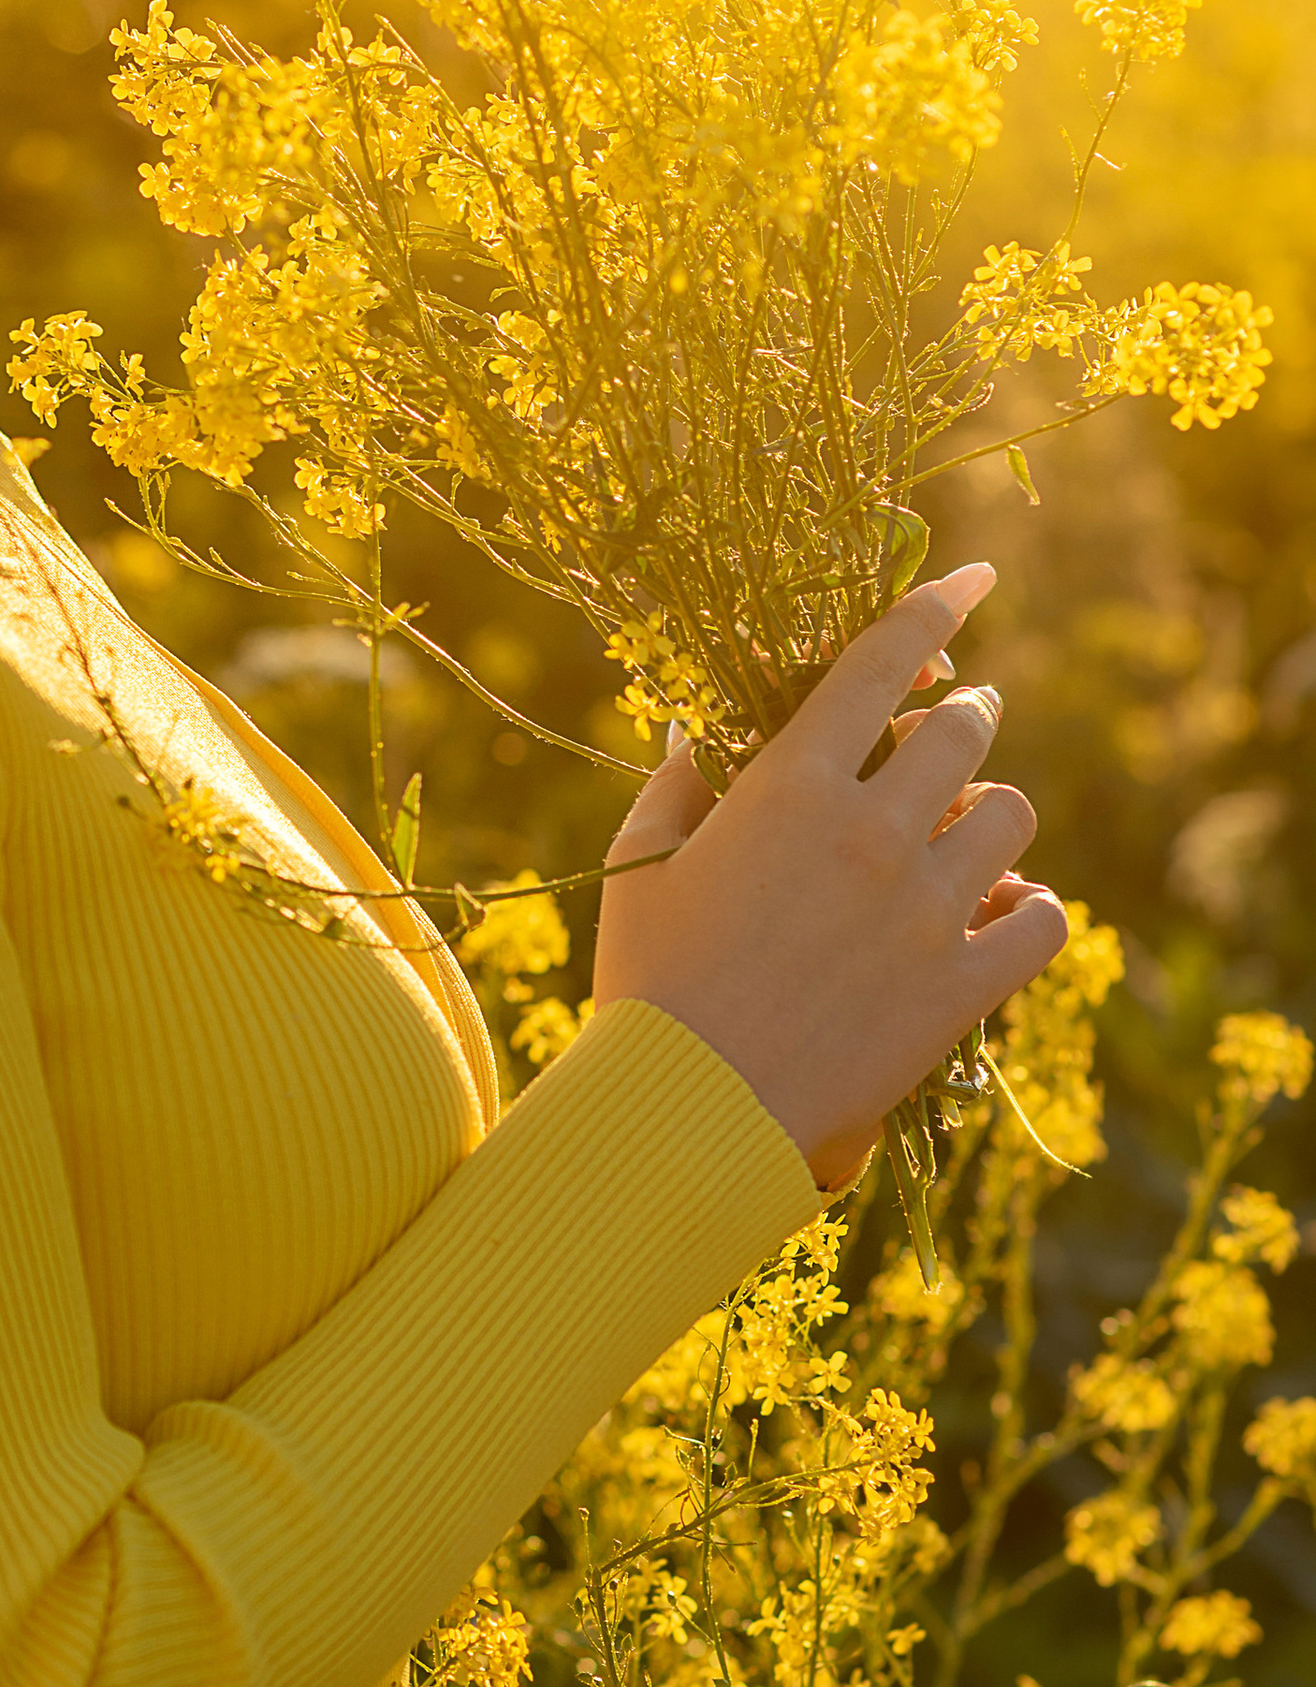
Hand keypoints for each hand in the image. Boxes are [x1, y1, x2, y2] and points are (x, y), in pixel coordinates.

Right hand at [591, 564, 1068, 1191]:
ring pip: (1012, 817)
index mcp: (790, 787)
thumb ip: (677, 785)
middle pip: (965, 730)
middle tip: (953, 723)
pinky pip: (1044, 921)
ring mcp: (926, 911)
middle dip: (966, 712)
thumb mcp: (642, 863)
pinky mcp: (960, 988)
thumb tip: (696, 734)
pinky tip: (1001, 911)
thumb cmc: (646, 977)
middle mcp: (872, 832)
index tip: (973, 579)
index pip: (883, 662)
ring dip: (992, 809)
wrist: (688, 1107)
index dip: (935, 606)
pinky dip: (1030, 908)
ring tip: (967, 825)